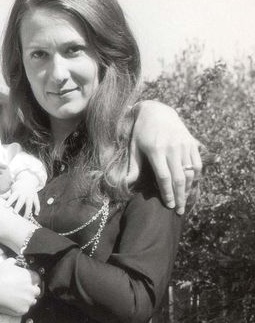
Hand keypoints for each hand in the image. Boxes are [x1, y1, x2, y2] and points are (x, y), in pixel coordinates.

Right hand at [0, 259, 40, 315]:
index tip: (26, 283)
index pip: (37, 279)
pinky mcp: (22, 310)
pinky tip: (12, 304)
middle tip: (20, 291)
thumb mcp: (6, 263)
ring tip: (15, 298)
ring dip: (26, 300)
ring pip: (32, 301)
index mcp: (29, 276)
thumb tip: (15, 262)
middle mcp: (31, 288)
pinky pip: (25, 309)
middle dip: (30, 291)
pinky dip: (20, 307)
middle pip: (36, 291)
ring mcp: (27, 300)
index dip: (31, 281)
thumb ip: (15, 262)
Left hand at [4, 174, 40, 218]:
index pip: (12, 197)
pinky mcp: (35, 197)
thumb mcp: (12, 189)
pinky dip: (37, 209)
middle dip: (18, 207)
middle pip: (21, 201)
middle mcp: (24, 194)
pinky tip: (36, 214)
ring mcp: (30, 196)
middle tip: (14, 213)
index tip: (5, 206)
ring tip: (25, 218)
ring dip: (27, 211)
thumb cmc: (18, 187)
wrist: (28, 180)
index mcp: (17, 192)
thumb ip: (6, 195)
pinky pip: (37, 203)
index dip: (9, 201)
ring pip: (30, 204)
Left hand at [129, 100, 202, 214]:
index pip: (164, 177)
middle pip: (179, 178)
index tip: (168, 205)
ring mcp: (184, 145)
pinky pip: (197, 164)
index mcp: (156, 150)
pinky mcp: (192, 143)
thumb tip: (126, 186)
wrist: (157, 112)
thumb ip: (133, 167)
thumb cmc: (141, 133)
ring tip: (185, 202)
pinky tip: (192, 188)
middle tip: (179, 211)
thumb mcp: (134, 148)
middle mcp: (172, 148)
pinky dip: (197, 177)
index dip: (167, 193)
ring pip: (190, 172)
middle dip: (179, 197)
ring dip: (189, 190)